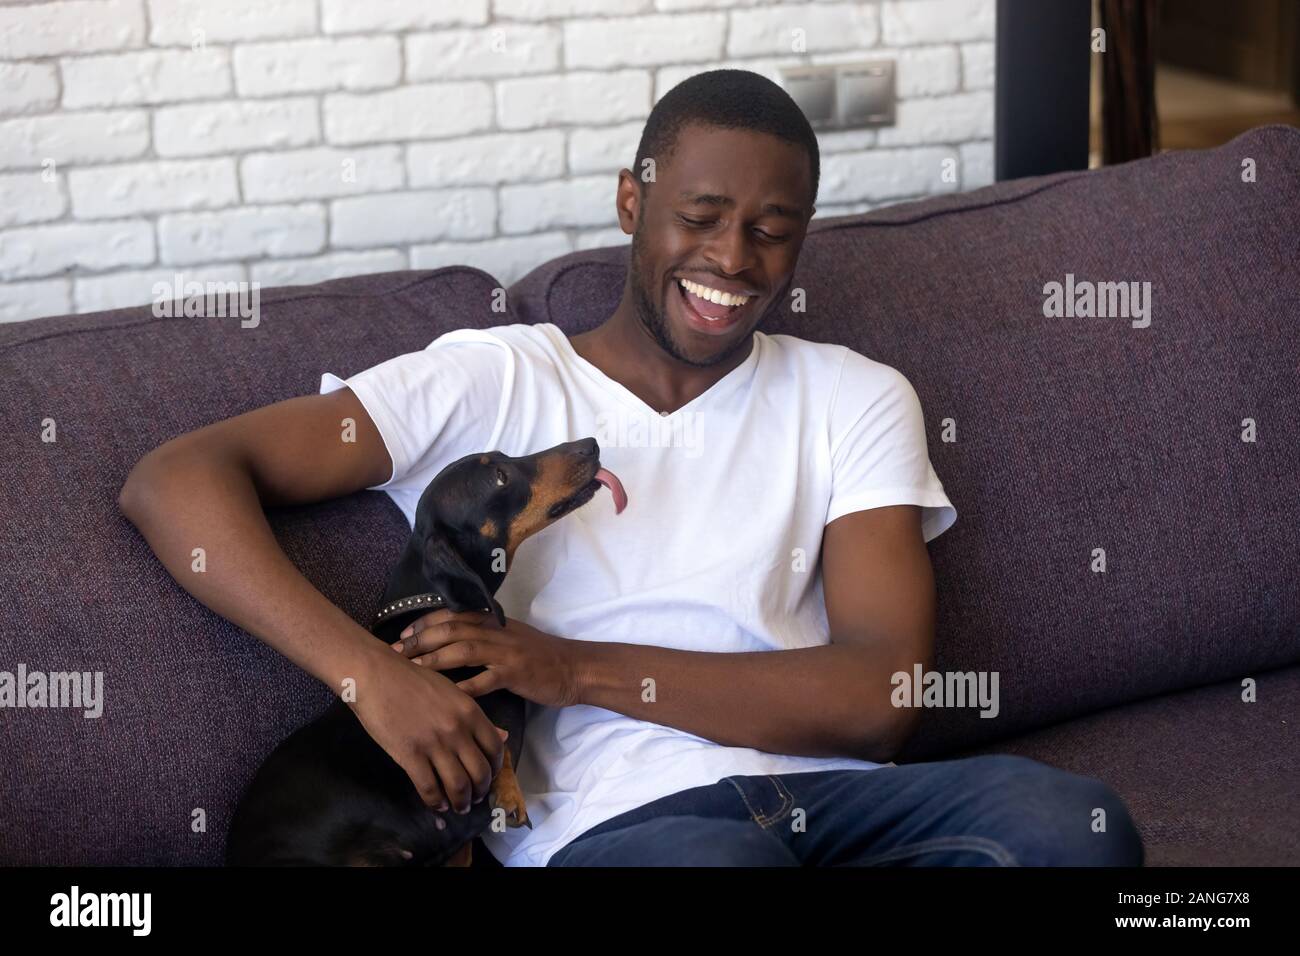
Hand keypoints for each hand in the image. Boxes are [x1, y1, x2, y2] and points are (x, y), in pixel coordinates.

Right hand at [346, 642, 508, 815]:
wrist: (376, 674)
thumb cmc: (412, 680)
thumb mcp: (452, 693)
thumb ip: (477, 718)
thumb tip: (503, 736)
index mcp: (470, 712)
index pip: (495, 749)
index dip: (495, 769)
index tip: (489, 777)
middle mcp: (457, 730)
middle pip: (480, 772)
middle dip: (480, 791)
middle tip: (475, 798)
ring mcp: (434, 744)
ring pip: (458, 785)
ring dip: (461, 802)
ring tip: (458, 806)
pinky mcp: (410, 755)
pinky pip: (429, 788)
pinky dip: (435, 802)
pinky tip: (436, 804)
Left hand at [392, 609, 585, 707]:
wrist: (574, 667)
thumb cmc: (540, 655)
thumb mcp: (511, 637)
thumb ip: (484, 634)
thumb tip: (451, 638)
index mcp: (494, 622)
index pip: (452, 615)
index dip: (424, 623)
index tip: (402, 634)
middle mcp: (496, 632)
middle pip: (451, 629)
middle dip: (420, 639)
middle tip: (396, 652)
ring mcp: (506, 652)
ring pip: (463, 650)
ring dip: (434, 659)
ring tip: (411, 669)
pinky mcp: (515, 674)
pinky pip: (484, 680)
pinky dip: (463, 686)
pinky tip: (445, 695)